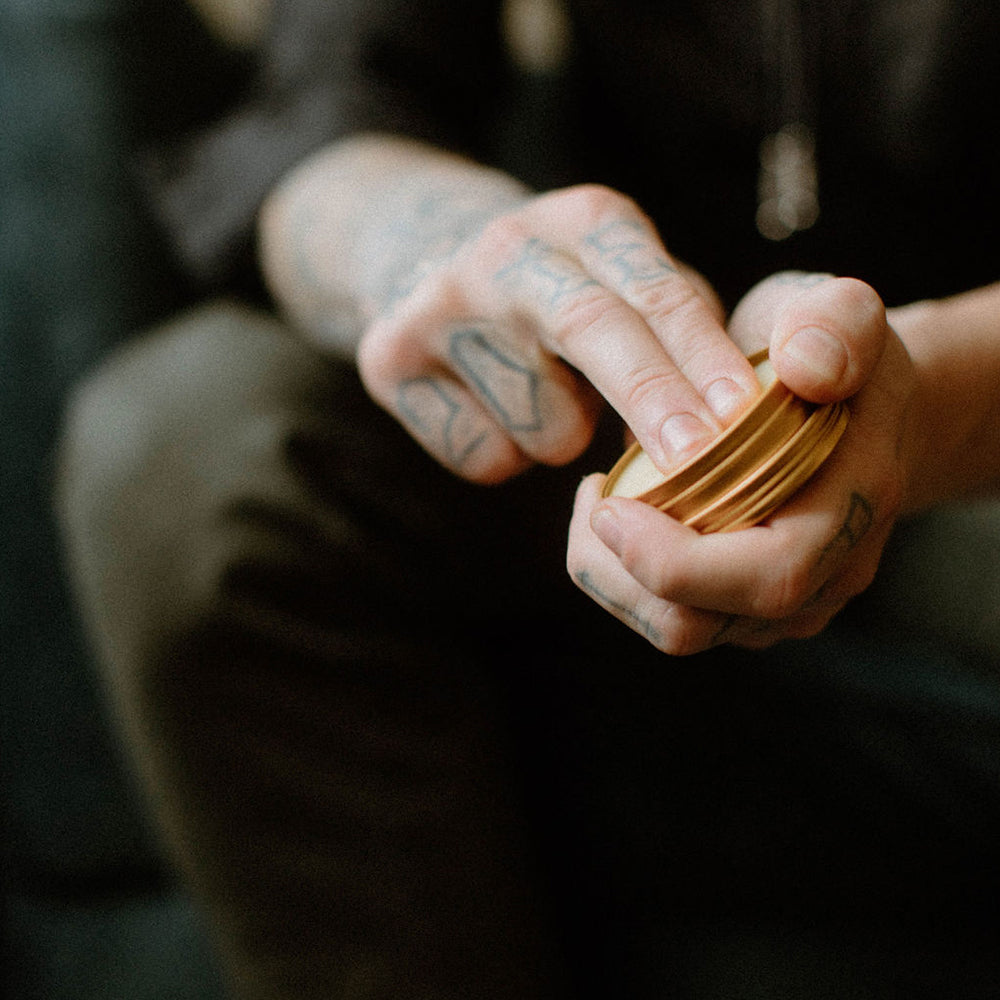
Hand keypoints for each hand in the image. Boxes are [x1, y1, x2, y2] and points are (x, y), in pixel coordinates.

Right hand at [357, 183, 758, 482]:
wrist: (421, 259)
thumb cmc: (562, 295)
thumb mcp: (626, 286)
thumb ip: (677, 339)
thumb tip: (727, 431)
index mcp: (589, 224)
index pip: (657, 291)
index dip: (703, 355)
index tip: (742, 414)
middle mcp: (510, 250)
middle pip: (591, 330)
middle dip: (651, 399)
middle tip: (693, 460)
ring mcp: (441, 303)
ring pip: (542, 424)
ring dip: (563, 438)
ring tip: (540, 395)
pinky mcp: (388, 359)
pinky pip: (485, 457)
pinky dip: (505, 456)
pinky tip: (486, 408)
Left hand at [567, 272, 913, 652]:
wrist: (850, 404)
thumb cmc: (829, 352)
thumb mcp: (839, 311)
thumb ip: (835, 323)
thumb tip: (808, 367)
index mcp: (853, 504)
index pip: (769, 574)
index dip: (675, 560)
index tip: (609, 503)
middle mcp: (825, 573)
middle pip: (701, 624)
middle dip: (620, 573)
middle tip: (592, 499)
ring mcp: (786, 600)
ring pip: (676, 630)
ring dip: (614, 576)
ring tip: (600, 500)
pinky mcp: (747, 605)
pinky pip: (671, 616)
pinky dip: (626, 576)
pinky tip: (622, 514)